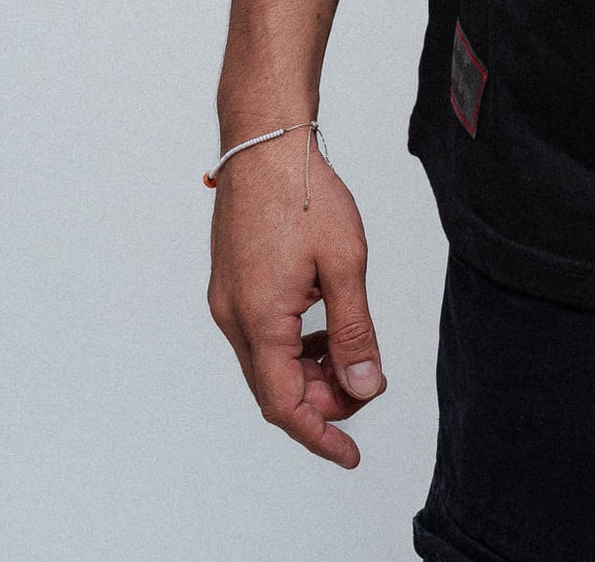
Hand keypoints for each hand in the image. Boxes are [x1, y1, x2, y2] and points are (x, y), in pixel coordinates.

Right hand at [207, 130, 384, 468]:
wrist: (264, 141)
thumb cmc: (304, 191)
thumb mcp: (345, 263)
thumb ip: (354, 330)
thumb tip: (365, 386)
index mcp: (259, 319)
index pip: (286, 406)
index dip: (320, 435)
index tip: (351, 454)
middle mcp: (233, 317)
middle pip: (275, 389)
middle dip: (321, 403)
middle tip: (366, 388)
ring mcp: (227, 300)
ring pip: (267, 363)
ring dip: (308, 374)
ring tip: (352, 358)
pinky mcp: (231, 284)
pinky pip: (260, 336)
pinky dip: (293, 346)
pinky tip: (325, 328)